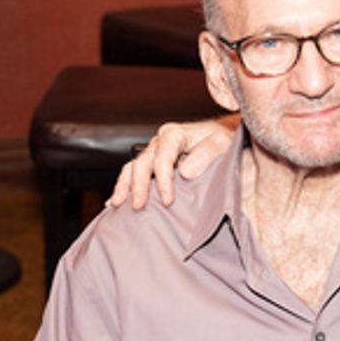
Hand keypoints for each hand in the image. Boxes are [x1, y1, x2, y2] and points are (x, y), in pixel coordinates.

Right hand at [106, 117, 235, 209]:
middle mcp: (160, 142)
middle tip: (139, 206)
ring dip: (125, 186)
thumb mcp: (221, 143)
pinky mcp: (152, 163)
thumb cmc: (222, 140)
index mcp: (174, 135)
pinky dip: (124, 187)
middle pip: (142, 163)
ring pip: (132, 167)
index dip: (163, 180)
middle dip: (138, 185)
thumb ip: (206, 154)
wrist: (222, 138)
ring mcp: (153, 152)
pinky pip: (133, 173)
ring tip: (118, 204)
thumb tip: (185, 172)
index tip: (167, 200)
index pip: (162, 158)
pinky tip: (116, 202)